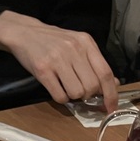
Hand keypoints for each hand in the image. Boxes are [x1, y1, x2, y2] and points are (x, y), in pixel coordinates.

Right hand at [0, 11, 118, 111]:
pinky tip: (56, 88)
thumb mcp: (78, 46)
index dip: (111, 94)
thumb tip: (114, 84)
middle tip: (79, 89)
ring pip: (77, 93)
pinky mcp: (43, 69)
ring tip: (66, 86)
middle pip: (92, 86)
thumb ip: (95, 64)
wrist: (25, 32)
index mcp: (86, 43)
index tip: (111, 107)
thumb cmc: (54, 42)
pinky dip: (61, 98)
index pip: (105, 73)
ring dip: (73, 97)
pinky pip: (60, 96)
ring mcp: (58, 59)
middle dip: (88, 95)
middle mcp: (74, 49)